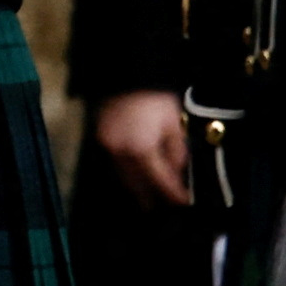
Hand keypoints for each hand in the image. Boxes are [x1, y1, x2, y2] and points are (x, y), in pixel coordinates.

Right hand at [91, 90, 197, 210]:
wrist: (128, 76)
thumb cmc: (155, 98)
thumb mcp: (173, 123)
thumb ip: (176, 150)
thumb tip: (177, 170)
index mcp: (142, 148)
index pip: (160, 179)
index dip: (173, 193)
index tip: (183, 202)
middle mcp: (122, 152)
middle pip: (137, 183)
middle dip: (151, 197)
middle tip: (162, 209)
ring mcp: (108, 147)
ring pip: (123, 176)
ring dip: (136, 189)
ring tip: (147, 199)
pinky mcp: (101, 139)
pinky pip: (114, 164)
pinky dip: (125, 174)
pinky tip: (133, 178)